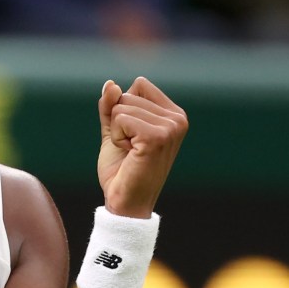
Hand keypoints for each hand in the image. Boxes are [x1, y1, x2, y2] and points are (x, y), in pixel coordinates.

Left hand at [96, 77, 187, 217]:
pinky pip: (120, 118)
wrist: (124, 203)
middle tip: (131, 149)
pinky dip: (116, 137)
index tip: (132, 136)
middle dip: (118, 121)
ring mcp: (171, 128)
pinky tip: (130, 154)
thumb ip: (111, 106)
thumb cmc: (122, 169)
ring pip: (122, 106)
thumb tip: (111, 84)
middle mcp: (178, 119)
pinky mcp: (158, 137)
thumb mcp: (114, 130)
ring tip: (131, 153)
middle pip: (129, 93)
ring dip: (117, 131)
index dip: (124, 108)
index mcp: (174, 115)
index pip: (139, 85)